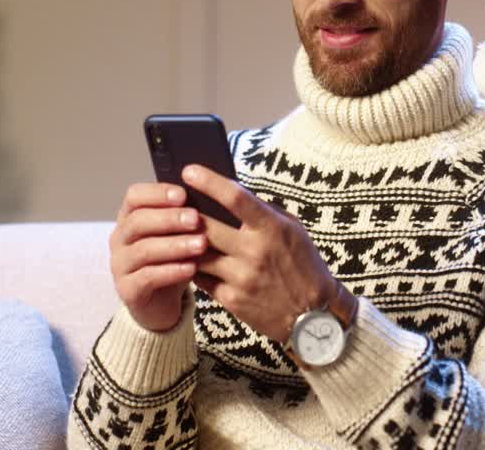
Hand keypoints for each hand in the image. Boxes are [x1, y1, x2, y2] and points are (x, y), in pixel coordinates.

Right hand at [109, 182, 207, 331]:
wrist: (163, 304)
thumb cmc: (173, 260)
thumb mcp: (179, 236)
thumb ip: (187, 218)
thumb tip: (210, 197)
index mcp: (129, 218)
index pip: (134, 196)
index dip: (157, 193)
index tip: (184, 194)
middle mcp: (119, 239)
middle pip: (138, 221)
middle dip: (169, 218)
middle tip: (196, 219)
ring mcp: (120, 265)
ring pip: (143, 250)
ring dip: (174, 245)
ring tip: (201, 244)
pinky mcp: (127, 290)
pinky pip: (147, 277)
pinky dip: (171, 270)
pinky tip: (192, 268)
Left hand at [181, 164, 339, 343]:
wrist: (313, 315)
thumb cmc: (303, 265)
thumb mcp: (293, 230)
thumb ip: (263, 212)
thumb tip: (230, 194)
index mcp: (272, 228)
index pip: (236, 198)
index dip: (209, 182)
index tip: (189, 170)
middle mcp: (255, 252)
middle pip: (206, 226)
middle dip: (184, 214)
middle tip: (171, 204)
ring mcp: (241, 277)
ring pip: (197, 253)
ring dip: (184, 242)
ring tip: (174, 232)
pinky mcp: (232, 300)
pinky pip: (200, 278)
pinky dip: (193, 266)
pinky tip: (188, 258)